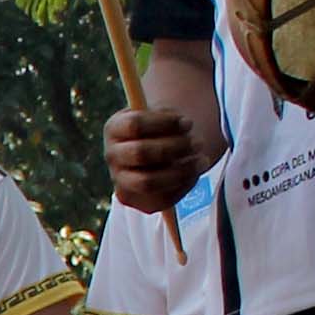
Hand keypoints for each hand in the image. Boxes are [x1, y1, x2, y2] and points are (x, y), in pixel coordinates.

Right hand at [102, 106, 220, 215]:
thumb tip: (184, 125)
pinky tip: (194, 172)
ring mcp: (120, 180)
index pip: (134, 125)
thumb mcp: (163, 115)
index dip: (165, 123)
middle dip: (175, 147)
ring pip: (148, 181)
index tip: (188, 123)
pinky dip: (183, 184)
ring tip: (202, 159)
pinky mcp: (135, 200)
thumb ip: (170, 118)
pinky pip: (161, 198)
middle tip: (198, 143)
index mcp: (114, 129)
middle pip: (140, 153)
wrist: (156, 150)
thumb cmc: (162, 128)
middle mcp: (112, 155)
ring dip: (182, 170)